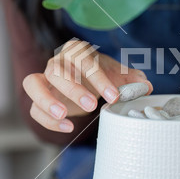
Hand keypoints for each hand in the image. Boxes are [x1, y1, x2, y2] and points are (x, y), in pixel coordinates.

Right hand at [22, 38, 152, 132]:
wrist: (84, 80)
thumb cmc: (100, 74)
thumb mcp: (118, 74)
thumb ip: (132, 80)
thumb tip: (146, 86)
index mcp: (77, 50)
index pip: (85, 61)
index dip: (99, 79)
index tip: (114, 96)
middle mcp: (56, 62)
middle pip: (56, 70)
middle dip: (73, 88)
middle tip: (92, 106)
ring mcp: (43, 79)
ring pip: (33, 84)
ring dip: (46, 100)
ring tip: (64, 115)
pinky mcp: (38, 99)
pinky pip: (34, 108)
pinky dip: (47, 120)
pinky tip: (68, 127)